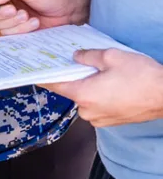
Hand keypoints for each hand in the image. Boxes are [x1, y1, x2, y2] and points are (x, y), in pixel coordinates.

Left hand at [40, 49, 162, 126]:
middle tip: (81, 63)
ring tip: (104, 74)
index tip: (35, 71)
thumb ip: (88, 56)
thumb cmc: (142, 77)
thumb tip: (75, 56)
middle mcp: (86, 110)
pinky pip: (97, 107)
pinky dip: (100, 96)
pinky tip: (112, 86)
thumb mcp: (112, 57)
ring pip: (85, 99)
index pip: (55, 86)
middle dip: (75, 78)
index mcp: (83, 94)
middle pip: (72, 91)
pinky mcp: (109, 122)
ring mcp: (98, 119)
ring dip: (90, 87)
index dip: (45, 77)